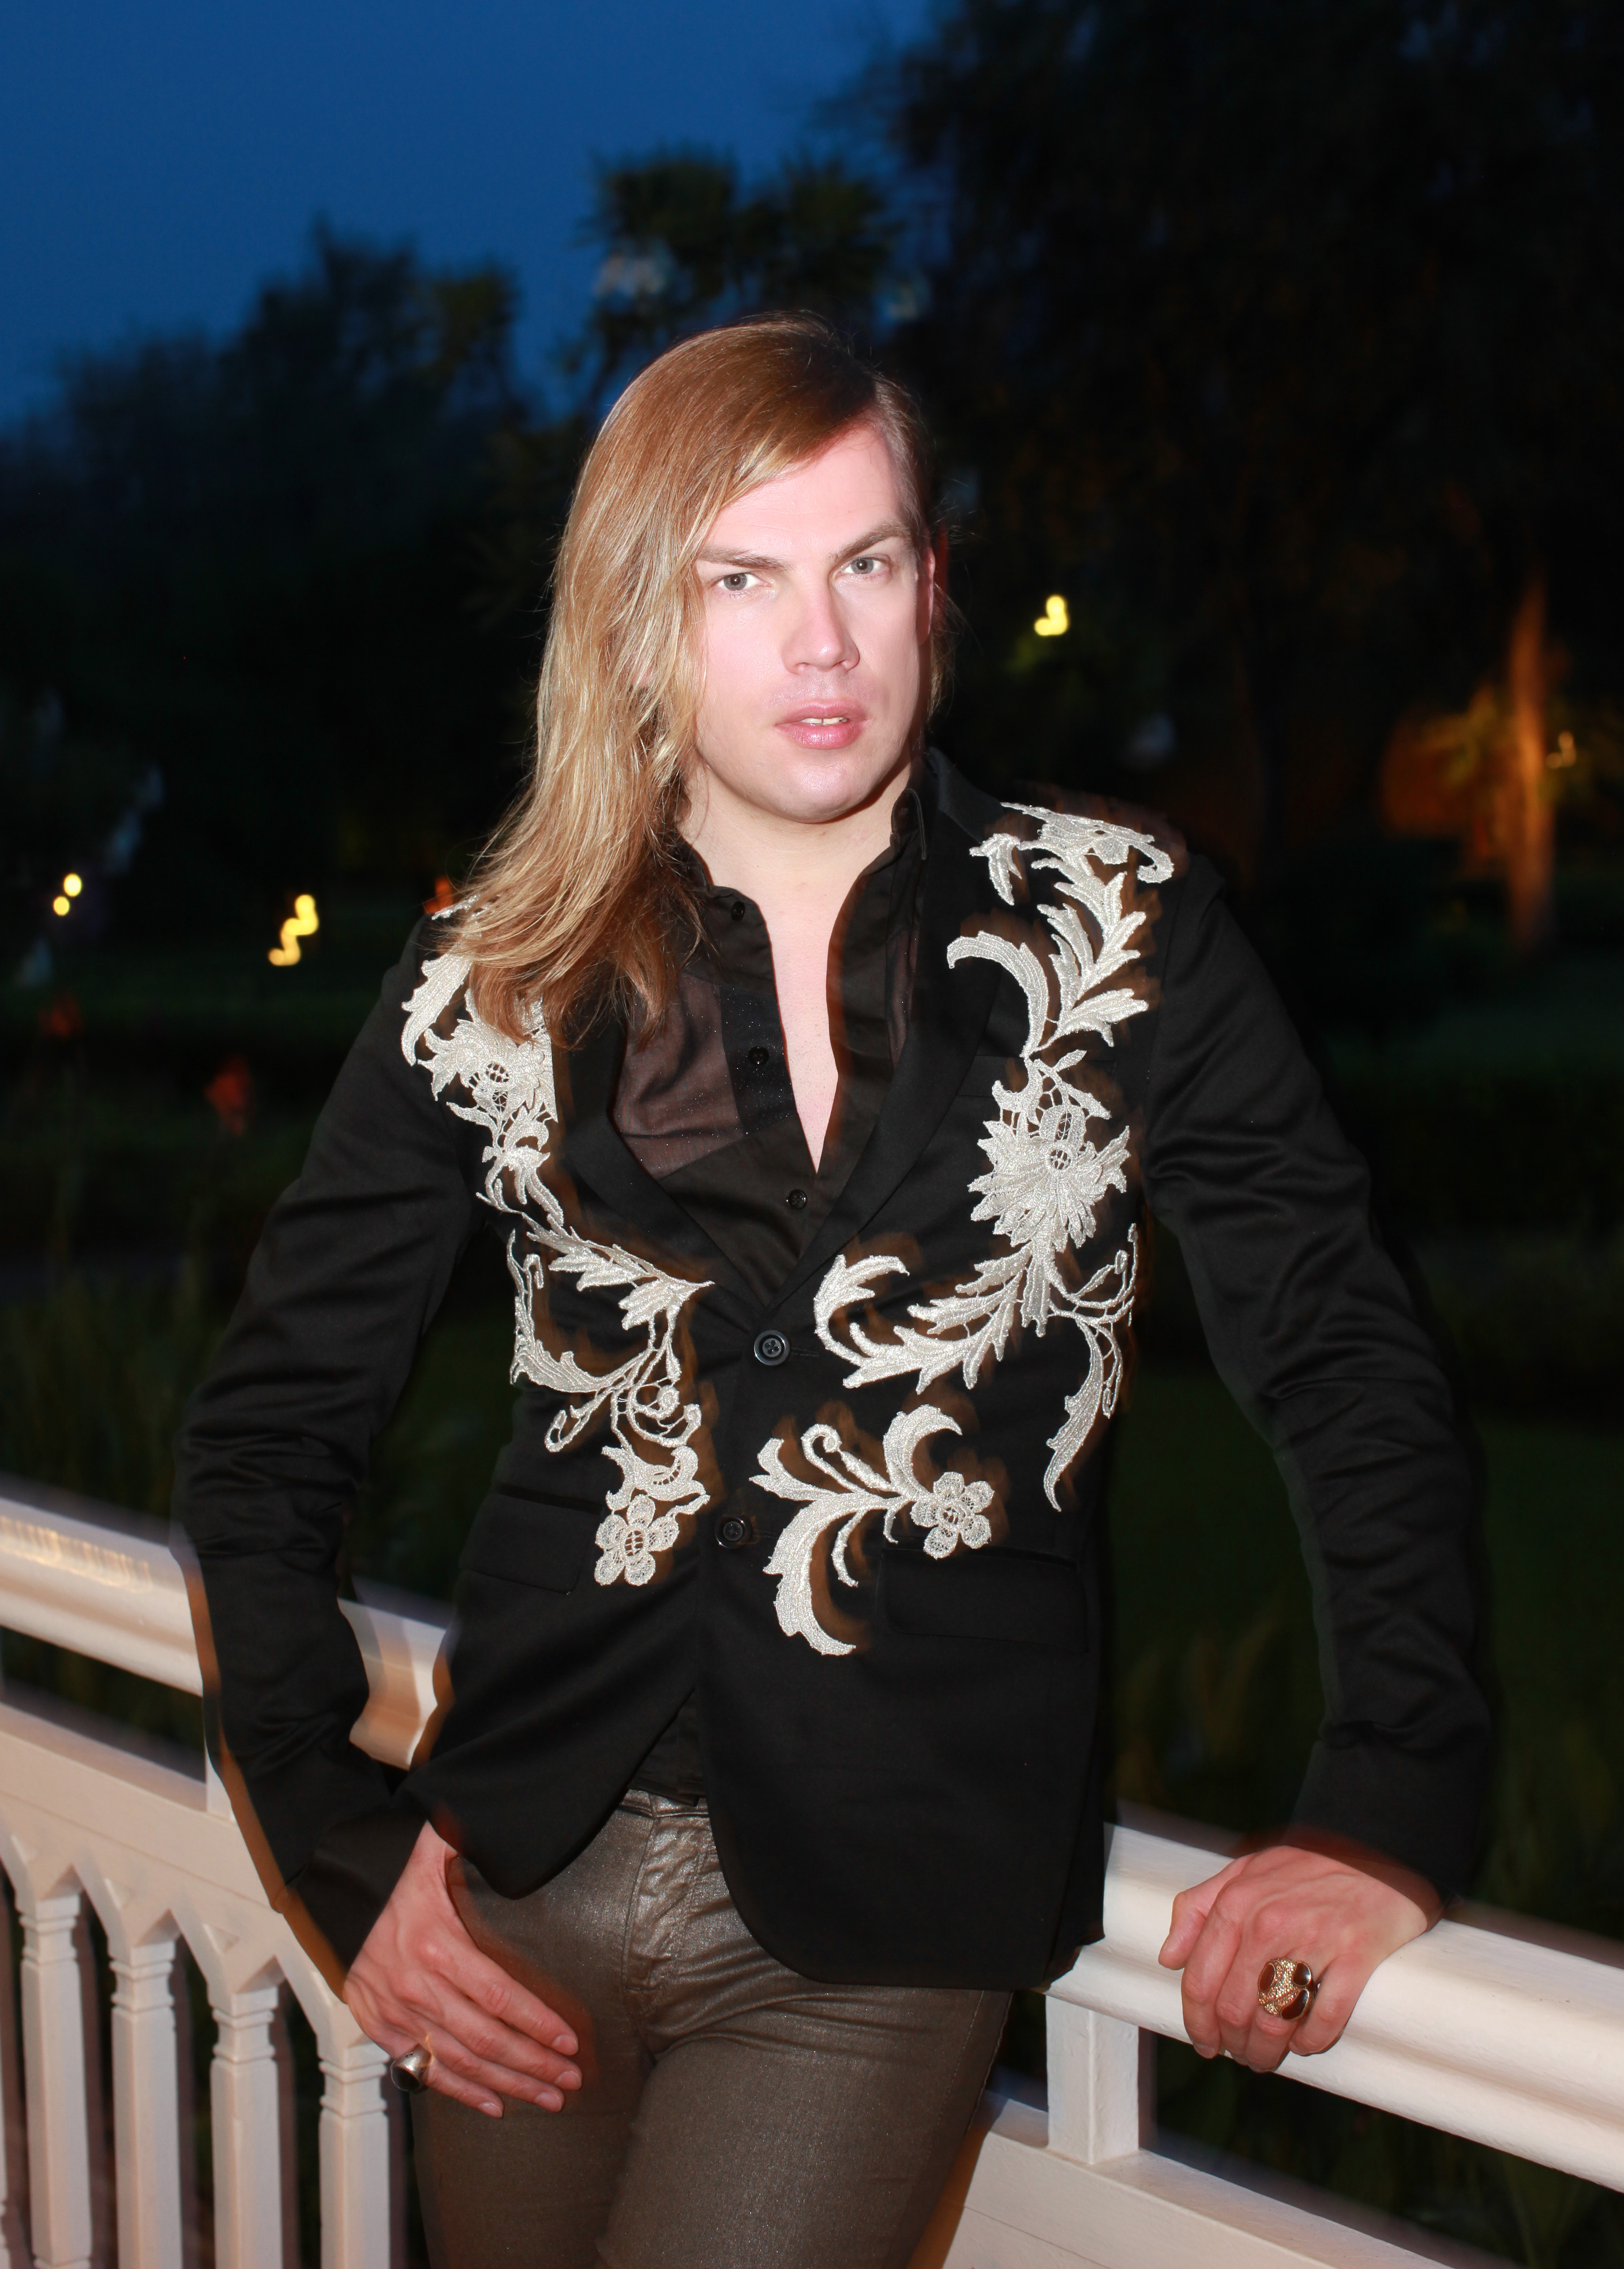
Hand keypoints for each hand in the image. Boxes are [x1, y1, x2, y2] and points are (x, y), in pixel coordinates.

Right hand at [343, 1820, 581, 2117]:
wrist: (329, 1894)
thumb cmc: (390, 1873)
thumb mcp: (431, 1850)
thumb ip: (469, 1840)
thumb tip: (507, 1823)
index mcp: (436, 1945)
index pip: (498, 1997)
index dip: (536, 2022)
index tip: (569, 2041)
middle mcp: (415, 1986)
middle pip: (485, 2039)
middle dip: (532, 2064)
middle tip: (569, 2081)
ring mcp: (395, 2012)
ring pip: (459, 2062)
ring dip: (506, 2084)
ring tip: (547, 2097)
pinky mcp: (379, 2027)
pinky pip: (423, 2069)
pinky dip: (460, 2091)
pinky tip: (494, 2104)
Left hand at [1157, 1837, 1437, 2072]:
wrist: (1378, 1847)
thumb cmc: (1307, 1864)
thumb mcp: (1243, 1871)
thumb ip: (1197, 1907)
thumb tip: (1168, 1957)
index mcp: (1237, 1904)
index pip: (1201, 1980)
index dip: (1197, 2023)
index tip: (1204, 2043)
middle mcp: (1269, 1923)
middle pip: (1235, 2009)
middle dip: (1233, 2043)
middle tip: (1240, 2054)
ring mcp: (1314, 1940)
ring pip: (1275, 2020)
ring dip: (1267, 2051)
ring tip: (1267, 2056)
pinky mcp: (1356, 1956)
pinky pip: (1325, 2018)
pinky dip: (1311, 2041)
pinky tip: (1305, 2043)